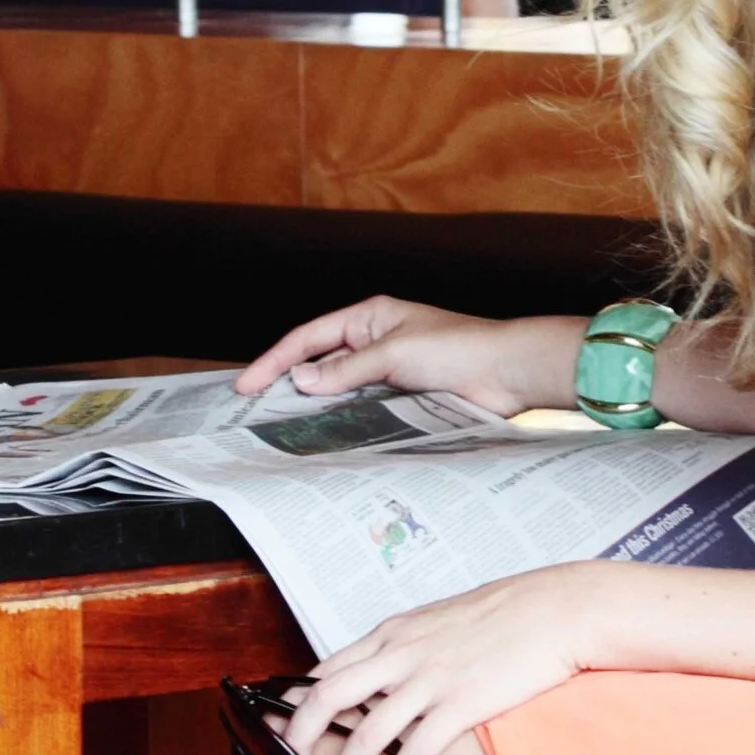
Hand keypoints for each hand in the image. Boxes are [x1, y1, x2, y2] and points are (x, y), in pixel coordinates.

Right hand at [238, 297, 571, 417]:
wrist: (507, 373)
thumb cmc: (459, 348)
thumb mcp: (395, 353)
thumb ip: (347, 369)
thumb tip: (302, 381)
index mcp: (370, 317)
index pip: (309, 337)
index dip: (275, 360)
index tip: (247, 385)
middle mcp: (375, 341)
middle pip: (320, 364)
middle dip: (289, 385)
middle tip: (254, 412)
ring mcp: (389, 371)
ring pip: (341, 391)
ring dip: (317, 408)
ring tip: (283, 431)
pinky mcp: (404, 398)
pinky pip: (365, 410)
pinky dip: (346, 421)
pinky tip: (329, 438)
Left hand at [283, 568, 600, 754]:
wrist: (555, 609)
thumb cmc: (504, 613)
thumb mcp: (438, 619)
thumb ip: (406, 644)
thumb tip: (385, 671)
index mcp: (392, 633)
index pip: (326, 668)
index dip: (298, 703)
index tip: (284, 730)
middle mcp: (400, 654)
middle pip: (328, 697)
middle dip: (301, 737)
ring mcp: (430, 679)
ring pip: (368, 731)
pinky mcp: (462, 703)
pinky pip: (417, 748)